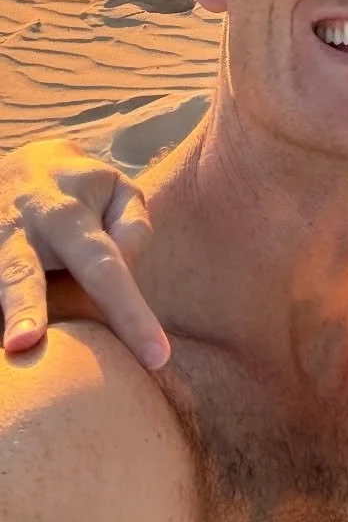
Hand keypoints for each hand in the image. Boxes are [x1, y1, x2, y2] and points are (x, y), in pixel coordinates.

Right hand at [0, 140, 168, 368]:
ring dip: (2, 310)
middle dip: (25, 307)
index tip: (158, 357)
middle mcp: (22, 232)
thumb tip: (126, 265)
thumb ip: (132, 226)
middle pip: (23, 272)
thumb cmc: (82, 191)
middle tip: (26, 344)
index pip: (107, 269)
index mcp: (68, 216)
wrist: (19, 164)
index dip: (131, 314)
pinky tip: (2, 350)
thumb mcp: (118, 190)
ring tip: (5, 345)